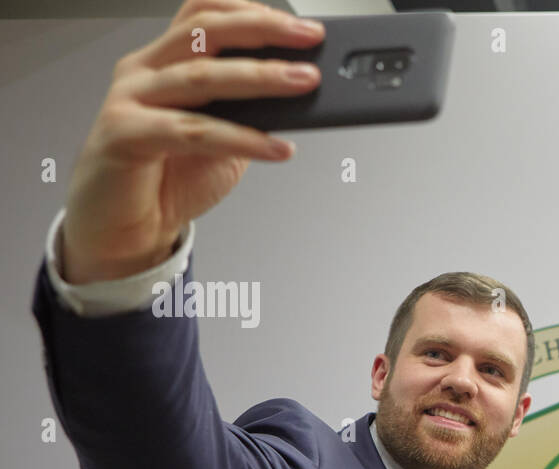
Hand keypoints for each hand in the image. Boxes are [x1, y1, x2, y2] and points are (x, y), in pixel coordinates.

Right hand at [61, 0, 324, 282]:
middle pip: (204, 32)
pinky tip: (277, 148)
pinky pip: (195, 131)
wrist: (124, 231)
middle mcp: (144, 72)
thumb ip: (250, 114)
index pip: (204, 16)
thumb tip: (300, 95)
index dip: (251, 12)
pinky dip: (242, 140)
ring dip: (260, 77)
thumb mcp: (223, 140)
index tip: (302, 28)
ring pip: (201, 76)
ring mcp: (130, 99)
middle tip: (310, 41)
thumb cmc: (169, 181)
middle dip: (263, 31)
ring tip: (304, 84)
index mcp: (165, 63)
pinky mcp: (124, 135)